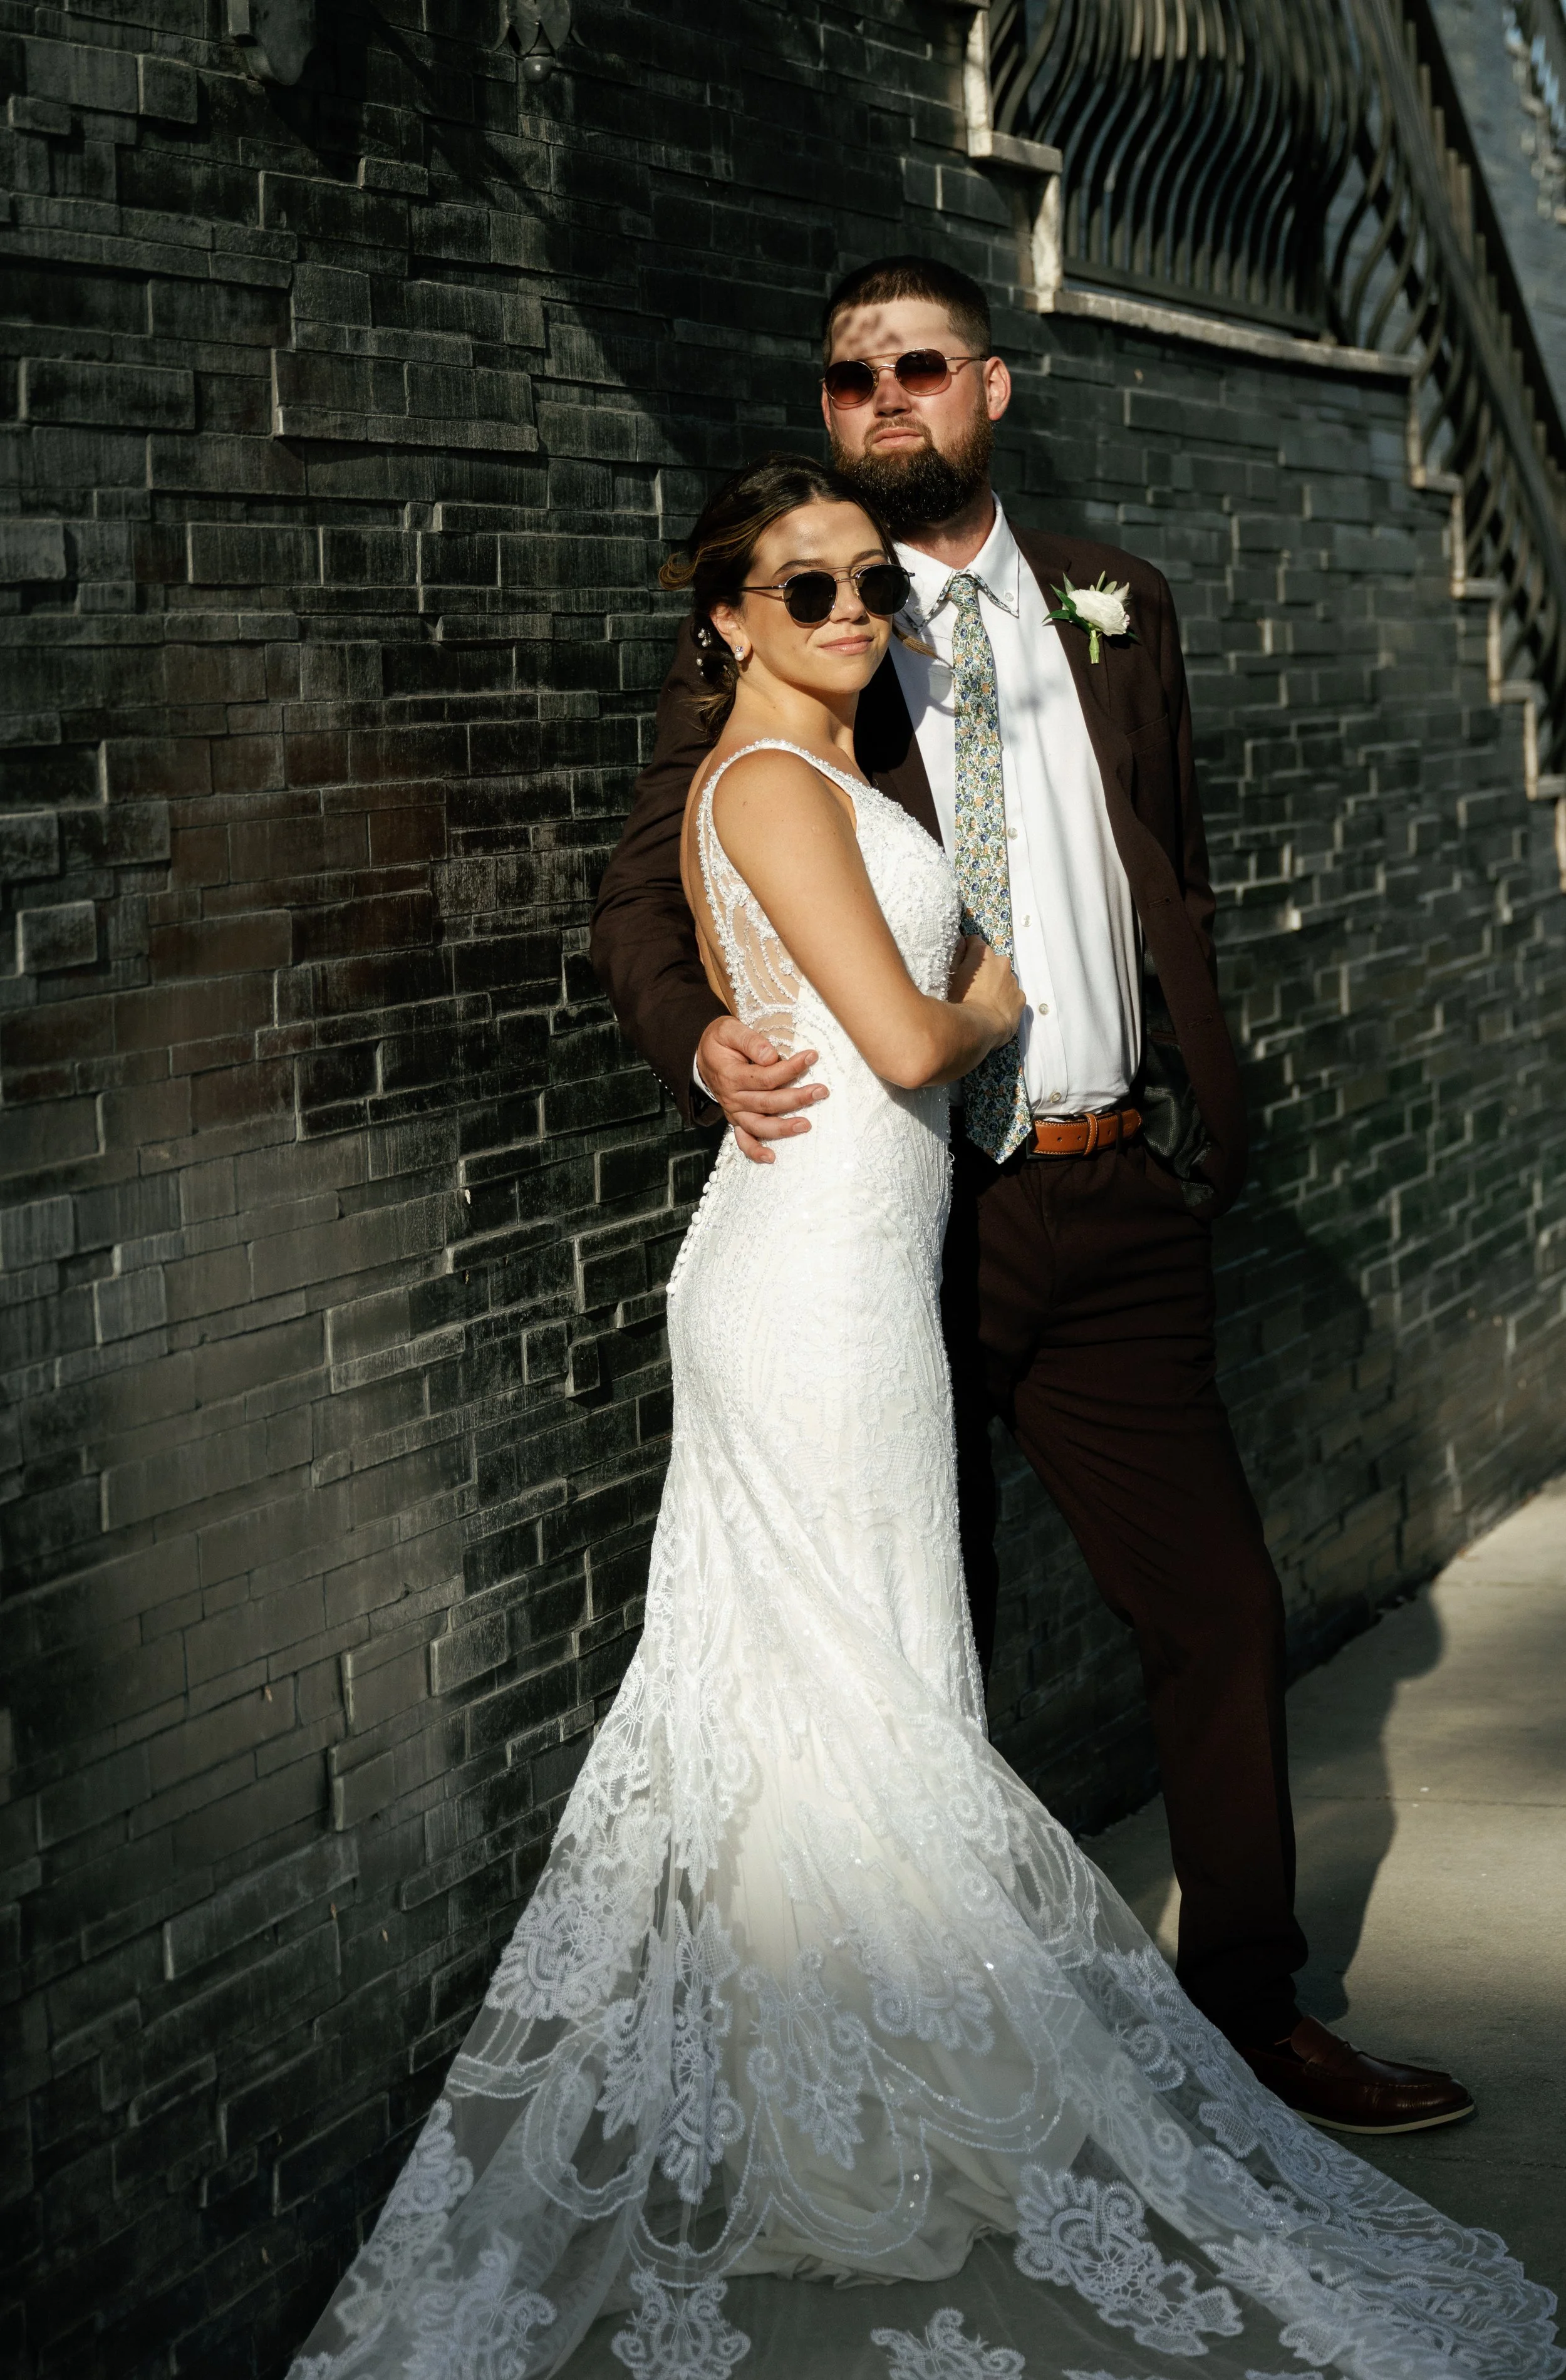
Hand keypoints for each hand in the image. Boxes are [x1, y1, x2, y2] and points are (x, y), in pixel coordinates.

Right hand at [696, 1015, 826, 1164]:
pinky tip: (771, 1157)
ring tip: (806, 1125)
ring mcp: (734, 1112)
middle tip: (821, 1091)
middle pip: (767, 1102)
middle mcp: (733, 1098)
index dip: (790, 1068)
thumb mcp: (729, 1030)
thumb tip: (771, 1057)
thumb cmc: (720, 1042)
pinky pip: (743, 1140)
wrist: (703, 1057)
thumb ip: (749, 1041)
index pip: (765, 1076)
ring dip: (783, 1127)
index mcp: (731, 1075)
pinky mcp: (736, 1120)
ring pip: (759, 1124)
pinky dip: (755, 1151)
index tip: (811, 1056)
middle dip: (796, 1098)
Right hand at [949, 936, 1024, 1051]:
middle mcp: (1002, 961)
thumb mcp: (951, 976)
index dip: (967, 952)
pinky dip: (1006, 999)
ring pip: (1003, 978)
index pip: (974, 942)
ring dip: (996, 985)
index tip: (963, 965)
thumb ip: (956, 955)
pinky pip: (1012, 994)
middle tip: (974, 987)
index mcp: (983, 953)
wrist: (980, 1026)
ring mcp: (1013, 980)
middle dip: (984, 970)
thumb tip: (961, 943)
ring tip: (985, 1001)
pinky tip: (996, 1010)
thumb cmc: (961, 999)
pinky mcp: (1021, 997)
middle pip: (992, 961)